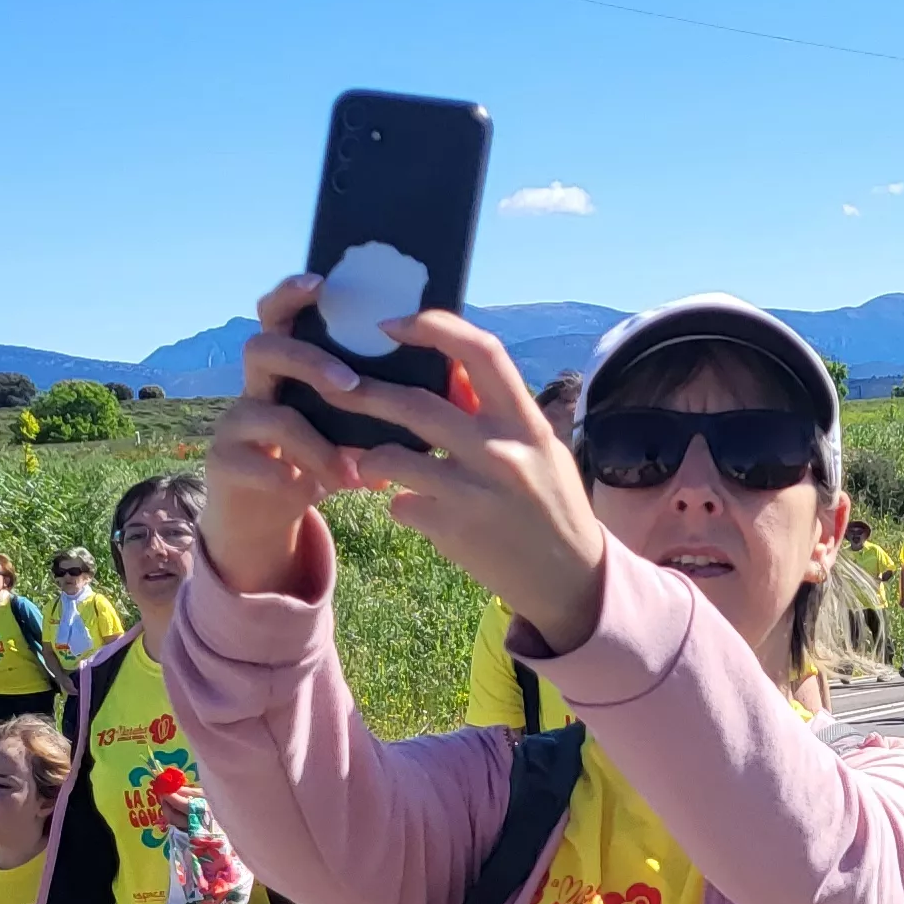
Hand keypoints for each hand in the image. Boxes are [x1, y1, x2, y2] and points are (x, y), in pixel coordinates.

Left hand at [219, 282, 613, 650]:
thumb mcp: (538, 449)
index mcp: (525, 422)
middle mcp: (501, 452)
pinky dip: (396, 504)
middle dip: (363, 392)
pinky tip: (410, 509)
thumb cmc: (551, 504)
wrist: (570, 579)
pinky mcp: (452, 530)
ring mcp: (474, 492)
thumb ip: (497, 411)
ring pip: (390, 457)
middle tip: (332, 385)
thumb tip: (449, 368)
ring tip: (364, 461)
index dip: (433, 326)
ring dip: (367, 457)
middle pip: (414, 404)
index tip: (393, 324)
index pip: (481, 352)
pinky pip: (399, 505)